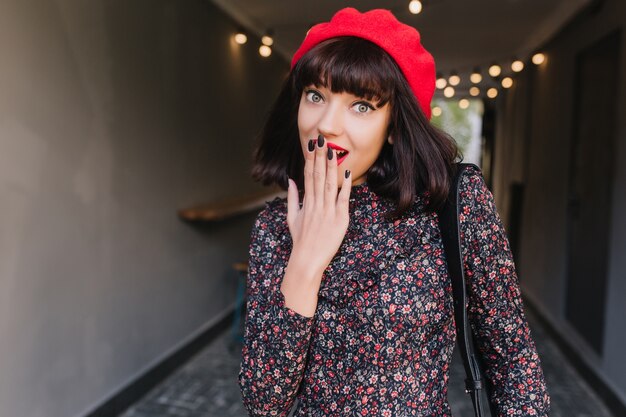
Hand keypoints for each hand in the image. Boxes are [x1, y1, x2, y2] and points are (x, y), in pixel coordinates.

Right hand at [286, 134, 351, 277]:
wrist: (307, 260)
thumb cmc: (300, 241)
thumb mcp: (292, 218)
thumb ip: (292, 198)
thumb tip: (291, 180)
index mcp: (305, 203)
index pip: (308, 175)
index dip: (310, 159)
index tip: (312, 145)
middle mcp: (316, 204)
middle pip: (318, 175)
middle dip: (320, 156)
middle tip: (322, 139)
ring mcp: (327, 211)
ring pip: (329, 184)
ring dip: (331, 166)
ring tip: (332, 150)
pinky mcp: (339, 219)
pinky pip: (343, 199)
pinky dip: (345, 185)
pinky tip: (346, 173)